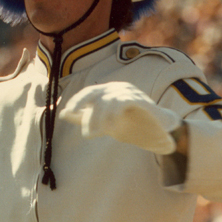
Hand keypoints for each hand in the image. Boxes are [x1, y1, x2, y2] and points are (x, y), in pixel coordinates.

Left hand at [61, 82, 182, 153]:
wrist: (159, 133)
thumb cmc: (130, 125)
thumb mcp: (102, 123)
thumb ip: (84, 117)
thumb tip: (62, 114)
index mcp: (108, 91)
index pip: (89, 92)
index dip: (77, 101)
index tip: (67, 112)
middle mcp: (118, 88)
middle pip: (96, 94)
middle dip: (85, 109)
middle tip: (83, 130)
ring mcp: (130, 92)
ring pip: (108, 100)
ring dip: (99, 118)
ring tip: (95, 134)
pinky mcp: (142, 100)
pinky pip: (124, 102)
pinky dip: (114, 114)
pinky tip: (111, 127)